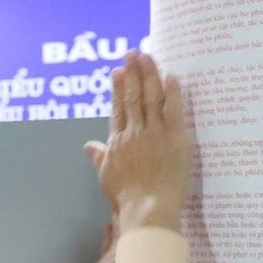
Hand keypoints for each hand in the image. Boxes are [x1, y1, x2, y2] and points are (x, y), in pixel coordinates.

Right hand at [93, 53, 191, 235]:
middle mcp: (134, 133)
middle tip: (132, 53)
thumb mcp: (106, 177)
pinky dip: (173, 93)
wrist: (146, 209)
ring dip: (149, 75)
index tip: (118, 71)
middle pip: (133, 97)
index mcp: (117, 142)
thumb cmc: (126, 199)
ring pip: (151, 98)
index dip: (118, 88)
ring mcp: (154, 134)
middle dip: (133, 73)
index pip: (118, 109)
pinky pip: (173, 110)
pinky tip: (172, 76)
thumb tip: (87, 146)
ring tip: (147, 56)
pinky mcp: (175, 138)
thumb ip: (98, 157)